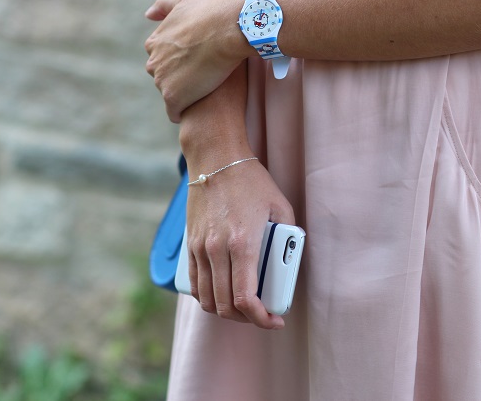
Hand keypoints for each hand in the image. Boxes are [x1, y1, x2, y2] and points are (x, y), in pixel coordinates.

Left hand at [144, 0, 252, 122]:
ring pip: (170, 94)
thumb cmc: (209, 12)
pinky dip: (182, 112)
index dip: (178, 61)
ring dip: (183, 94)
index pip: (161, 59)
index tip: (194, 62)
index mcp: (154, 43)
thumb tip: (147, 15)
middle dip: (178, 78)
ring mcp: (161, 81)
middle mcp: (153, 63)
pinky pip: (174, 112)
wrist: (226, 29)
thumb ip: (163, 5)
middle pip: (163, 77)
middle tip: (202, 76)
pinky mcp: (173, 97)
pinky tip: (196, 109)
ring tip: (204, 91)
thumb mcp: (183, 0)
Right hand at [185, 156, 294, 328]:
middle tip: (261, 315)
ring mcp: (200, 248)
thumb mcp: (280, 206)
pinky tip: (221, 294)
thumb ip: (287, 236)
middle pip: (224, 305)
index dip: (260, 319)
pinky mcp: (190, 245)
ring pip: (206, 299)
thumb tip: (290, 259)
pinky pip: (194, 283)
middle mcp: (217, 250)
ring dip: (225, 311)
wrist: (215, 159)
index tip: (273, 320)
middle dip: (246, 319)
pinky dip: (207, 297)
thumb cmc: (250, 180)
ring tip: (242, 308)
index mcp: (243, 244)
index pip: (245, 298)